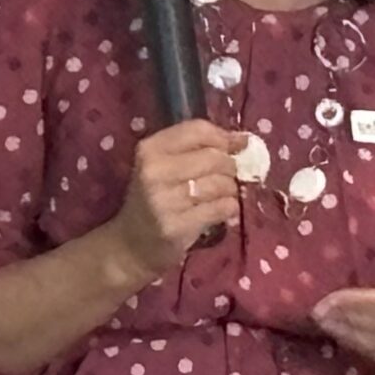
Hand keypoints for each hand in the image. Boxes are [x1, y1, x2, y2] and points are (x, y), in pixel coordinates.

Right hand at [107, 121, 250, 284]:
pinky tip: (219, 211)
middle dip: (229, 167)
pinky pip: (222, 208)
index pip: (197, 129)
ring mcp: (164, 200)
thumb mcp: (164, 166)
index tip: (236, 147)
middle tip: (225, 178)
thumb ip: (198, 148)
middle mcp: (153, 172)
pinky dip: (229, 208)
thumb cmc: (155, 199)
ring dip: (230, 190)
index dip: (224, 137)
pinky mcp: (176, 226)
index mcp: (149, 150)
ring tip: (219, 196)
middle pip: (214, 157)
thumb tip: (244, 140)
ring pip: (221, 183)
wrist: (130, 245)